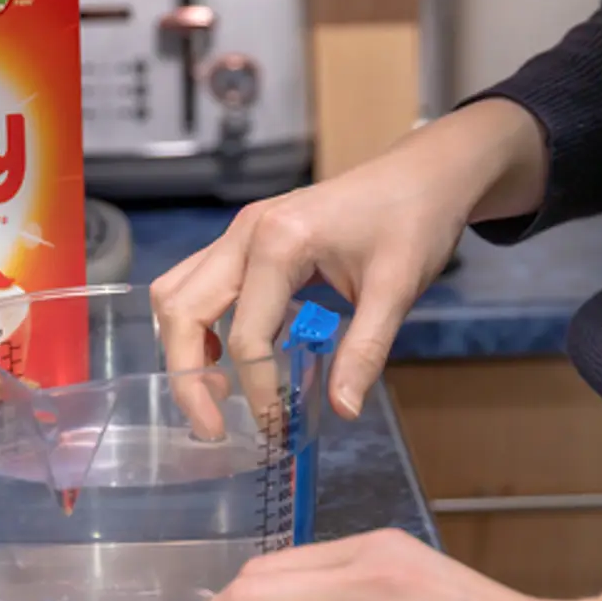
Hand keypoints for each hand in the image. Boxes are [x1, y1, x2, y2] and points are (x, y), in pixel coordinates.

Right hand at [150, 99, 548, 436]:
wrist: (424, 174)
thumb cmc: (414, 221)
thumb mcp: (397, 289)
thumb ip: (365, 351)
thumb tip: (342, 410)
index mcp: (278, 240)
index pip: (245, 334)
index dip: (257, 388)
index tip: (277, 426)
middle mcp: (245, 232)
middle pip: (182, 309)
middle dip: (189, 376)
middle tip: (214, 426)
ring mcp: (240, 231)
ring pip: (177, 292)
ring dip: (184, 347)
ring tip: (214, 395)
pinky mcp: (246, 238)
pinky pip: (198, 282)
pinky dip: (198, 324)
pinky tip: (227, 356)